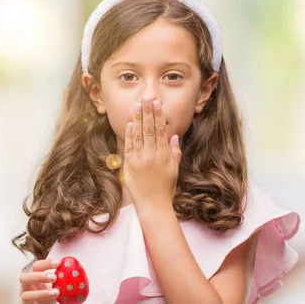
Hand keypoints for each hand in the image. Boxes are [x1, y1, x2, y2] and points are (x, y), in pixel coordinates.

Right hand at [19, 259, 60, 302]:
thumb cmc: (51, 295)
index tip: (59, 263)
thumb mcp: (55, 285)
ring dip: (41, 294)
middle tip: (55, 278)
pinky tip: (53, 303)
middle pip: (23, 277)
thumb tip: (77, 271)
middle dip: (39, 276)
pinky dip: (41, 302)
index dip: (46, 263)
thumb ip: (61, 278)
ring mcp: (25, 298)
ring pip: (26, 295)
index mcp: (33, 277)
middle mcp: (26, 287)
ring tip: (56, 292)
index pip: (36, 266)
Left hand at [123, 97, 181, 214]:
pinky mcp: (130, 165)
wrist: (154, 205)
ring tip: (137, 105)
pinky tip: (130, 123)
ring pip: (138, 135)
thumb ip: (174, 152)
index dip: (158, 116)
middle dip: (148, 112)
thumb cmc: (166, 188)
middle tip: (147, 98)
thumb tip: (174, 135)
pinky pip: (129, 146)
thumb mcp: (174, 169)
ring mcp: (140, 160)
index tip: (157, 104)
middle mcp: (152, 155)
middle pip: (149, 129)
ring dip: (137, 119)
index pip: (160, 130)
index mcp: (165, 155)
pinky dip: (129, 134)